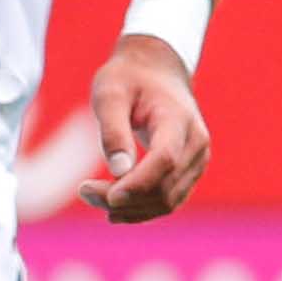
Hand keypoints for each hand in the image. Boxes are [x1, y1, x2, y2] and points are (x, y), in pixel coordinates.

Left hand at [81, 37, 210, 221]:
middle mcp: (196, 143)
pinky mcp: (189, 172)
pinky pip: (169, 200)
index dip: (137, 183)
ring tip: (93, 196)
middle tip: (84, 190)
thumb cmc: (129, 79)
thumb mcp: (110, 94)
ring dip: (131, 209)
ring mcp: (197, 160)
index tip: (105, 194)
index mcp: (179, 119)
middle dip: (124, 198)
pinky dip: (141, 209)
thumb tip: (118, 171)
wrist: (156, 71)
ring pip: (168, 201)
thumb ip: (113, 130)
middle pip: (165, 187)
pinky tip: (113, 207)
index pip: (165, 160)